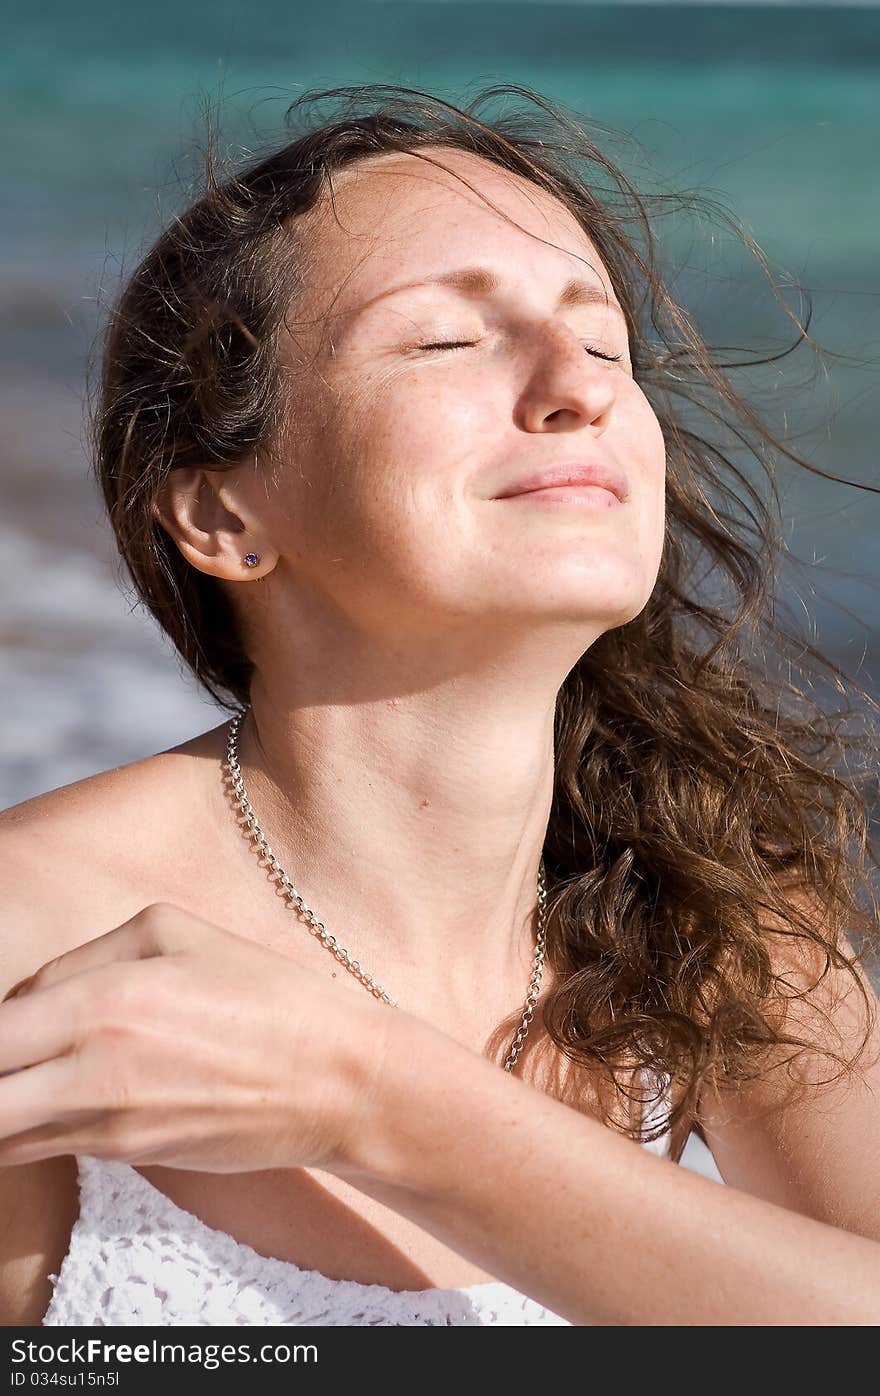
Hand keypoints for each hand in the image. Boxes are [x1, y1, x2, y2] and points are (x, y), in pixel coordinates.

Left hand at [0, 903, 392, 1173]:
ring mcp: (108, 1125)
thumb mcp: (179, 932)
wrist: (333, 1082)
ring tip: (31, 1070)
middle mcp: (95, 1070)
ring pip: (3, 1132)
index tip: (6, 1016)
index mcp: (107, 1001)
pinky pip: (45, 1144)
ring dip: (4, 1103)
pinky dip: (31, 1123)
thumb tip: (34, 992)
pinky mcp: (125, 1155)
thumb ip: (88, 954)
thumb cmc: (265, 996)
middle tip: (13, 1052)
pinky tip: (57, 1092)